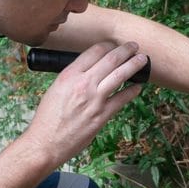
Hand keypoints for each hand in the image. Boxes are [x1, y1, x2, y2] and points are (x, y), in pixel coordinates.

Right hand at [25, 42, 146, 164]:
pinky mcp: (102, 115)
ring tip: (143, 59)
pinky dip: (132, 91)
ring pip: (120, 75)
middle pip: (111, 59)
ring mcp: (94, 100)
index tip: (114, 45)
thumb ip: (73, 77)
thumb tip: (90, 70)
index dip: (108, 45)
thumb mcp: (56, 89)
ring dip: (134, 65)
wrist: (45, 142)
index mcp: (69, 75)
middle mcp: (83, 84)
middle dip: (126, 50)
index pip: (94, 51)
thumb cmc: (47, 118)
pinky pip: (122, 99)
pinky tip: (138, 86)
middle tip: (134, 46)